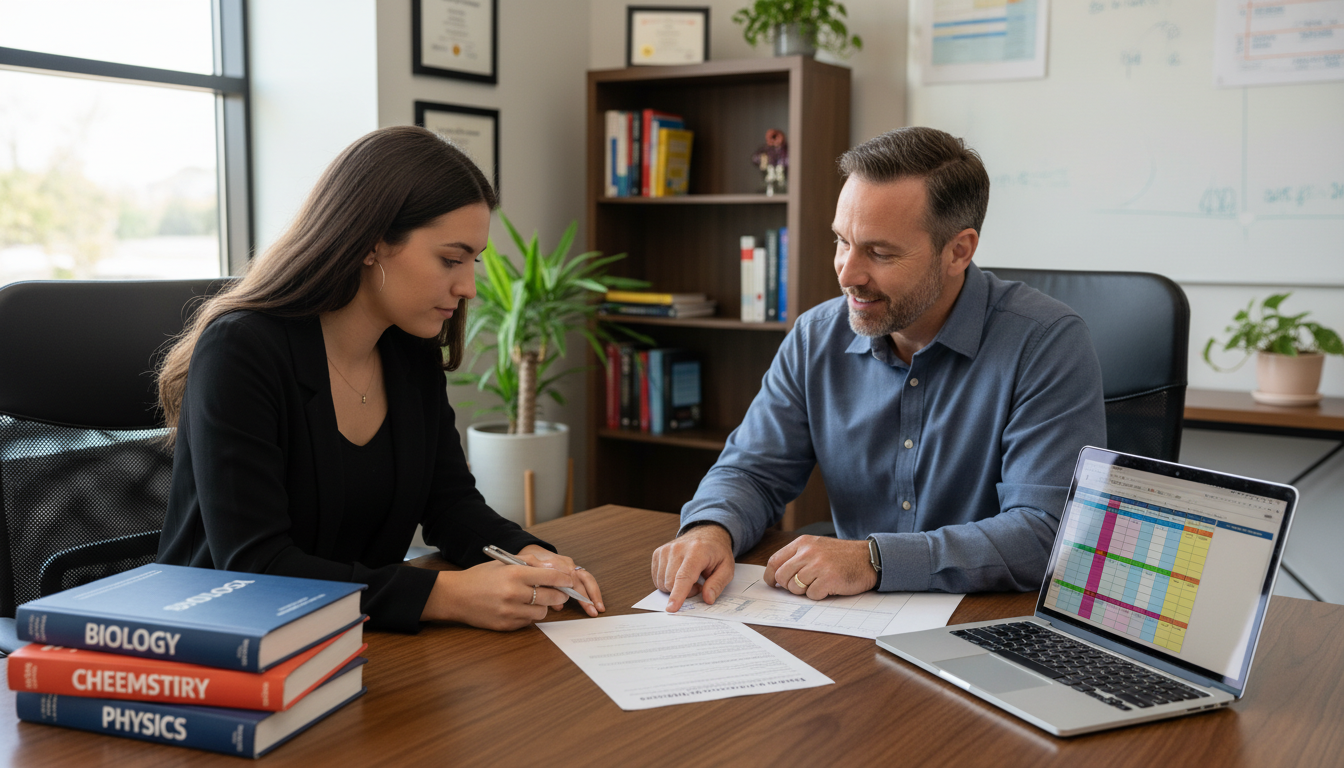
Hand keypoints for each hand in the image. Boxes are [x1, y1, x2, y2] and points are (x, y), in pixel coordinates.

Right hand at [423, 559, 580, 630]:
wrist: (455, 596)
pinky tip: (519, 608)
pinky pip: (528, 622)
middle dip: (559, 595)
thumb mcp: (504, 562)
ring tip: (534, 600)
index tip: (570, 581)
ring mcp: (509, 612)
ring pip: (542, 612)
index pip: (550, 577)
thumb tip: (554, 568)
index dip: (565, 580)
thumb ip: (530, 562)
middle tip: (559, 593)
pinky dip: (528, 615)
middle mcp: (513, 593)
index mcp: (514, 574)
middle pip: (551, 597)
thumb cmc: (480, 577)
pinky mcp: (506, 626)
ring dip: (543, 607)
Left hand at [516, 545, 604, 616]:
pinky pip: (584, 578)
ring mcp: (571, 565)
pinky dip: (590, 590)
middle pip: (585, 579)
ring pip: (587, 578)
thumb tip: (559, 606)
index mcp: (557, 565)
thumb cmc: (528, 562)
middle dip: (592, 595)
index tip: (587, 606)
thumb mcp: (530, 574)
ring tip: (599, 608)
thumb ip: (544, 588)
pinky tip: (593, 602)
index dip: (581, 594)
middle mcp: (567, 564)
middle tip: (596, 610)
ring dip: (594, 593)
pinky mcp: (571, 568)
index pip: (573, 581)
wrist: (530, 550)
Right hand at [650, 523, 734, 612]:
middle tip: (698, 585)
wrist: (706, 534)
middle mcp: (678, 548)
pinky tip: (678, 575)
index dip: (678, 594)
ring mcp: (666, 550)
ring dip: (675, 588)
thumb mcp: (727, 569)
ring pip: (662, 583)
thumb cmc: (716, 553)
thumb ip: (717, 584)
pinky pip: (657, 578)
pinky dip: (667, 582)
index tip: (671, 608)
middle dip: (684, 592)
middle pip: (671, 583)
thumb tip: (708, 599)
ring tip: (689, 578)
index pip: (684, 576)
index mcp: (697, 551)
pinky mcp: (658, 553)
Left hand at [763, 536, 877, 599]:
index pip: (775, 560)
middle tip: (802, 586)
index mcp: (803, 543)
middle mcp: (808, 552)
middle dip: (788, 586)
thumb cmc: (842, 556)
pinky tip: (829, 587)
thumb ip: (797, 557)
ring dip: (805, 591)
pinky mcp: (828, 579)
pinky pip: (811, 595)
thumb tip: (776, 575)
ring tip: (818, 583)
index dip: (770, 575)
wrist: (868, 558)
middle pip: (782, 576)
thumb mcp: (817, 547)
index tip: (772, 583)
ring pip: (795, 587)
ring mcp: (818, 565)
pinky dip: (819, 595)